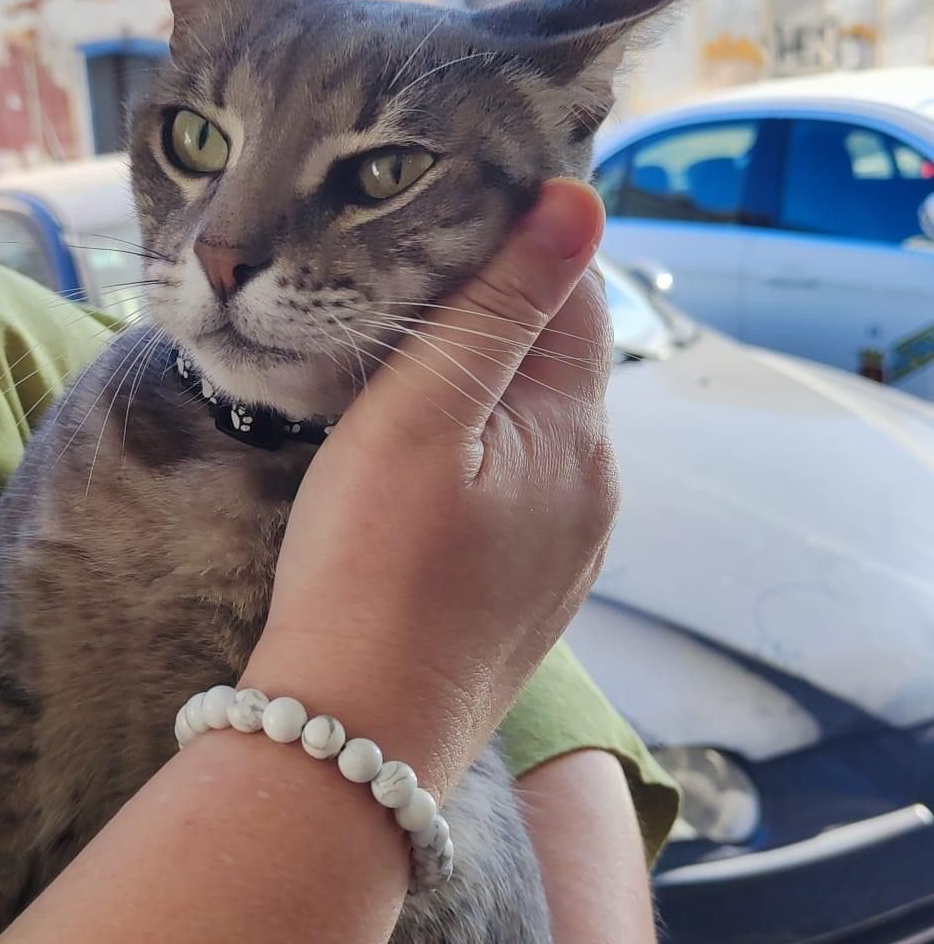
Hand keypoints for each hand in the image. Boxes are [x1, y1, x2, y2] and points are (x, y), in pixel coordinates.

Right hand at [250, 181, 616, 795]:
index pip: (570, 298)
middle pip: (550, 365)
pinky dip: (466, 465)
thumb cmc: (371, 571)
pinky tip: (406, 480)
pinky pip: (507, 499)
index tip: (425, 229)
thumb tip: (577, 203)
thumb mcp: (422, 417)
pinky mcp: (521, 600)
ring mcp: (561, 556)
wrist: (350, 740)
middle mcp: (592, 496)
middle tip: (387, 294)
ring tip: (387, 382)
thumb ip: (498, 307)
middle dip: (484, 323)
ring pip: (525, 434)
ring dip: (472, 397)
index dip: (507, 249)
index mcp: (578, 439)